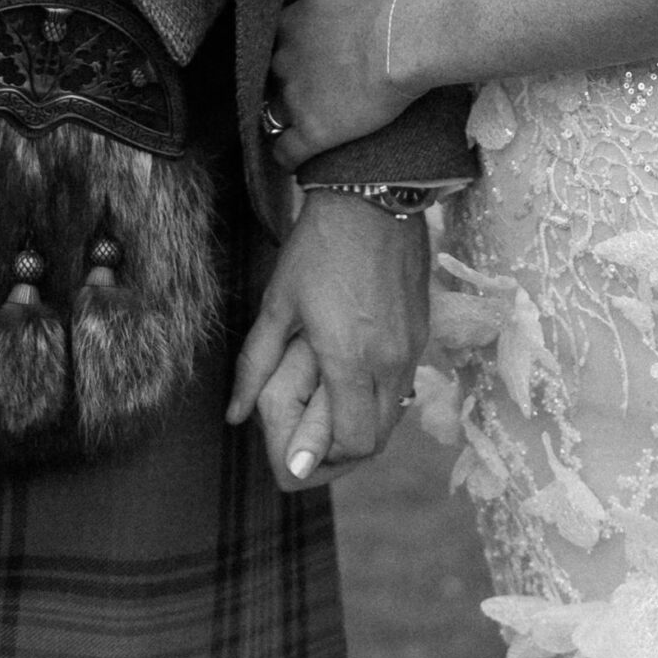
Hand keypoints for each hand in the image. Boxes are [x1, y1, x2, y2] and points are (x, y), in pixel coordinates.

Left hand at [226, 190, 427, 488]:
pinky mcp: (423, 332)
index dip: (324, 459)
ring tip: (326, 414)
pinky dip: (379, 399)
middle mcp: (390, 361)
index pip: (353, 441)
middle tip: (309, 445)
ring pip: (394, 415)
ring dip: (362, 426)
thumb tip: (234, 415)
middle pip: (377, 439)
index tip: (296, 460)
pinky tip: (352, 380)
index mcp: (351, 358)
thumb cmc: (318, 247)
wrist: (372, 196)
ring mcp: (412, 347)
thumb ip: (255, 364)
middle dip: (342, 452)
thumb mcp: (277, 303)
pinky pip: (404, 385)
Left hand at [264, 0, 415, 170]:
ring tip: (298, 122)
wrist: (405, 40)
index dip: (283, 48)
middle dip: (284, 80)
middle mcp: (283, 61)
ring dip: (281, 117)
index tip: (297, 54)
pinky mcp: (313, 131)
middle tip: (308, 85)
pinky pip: (286, 152)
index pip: (269, 39)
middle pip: (270, 75)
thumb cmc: (380, 1)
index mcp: (287, 24)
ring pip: (273, 112)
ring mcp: (295, 99)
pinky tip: (291, 158)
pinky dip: (286, 156)